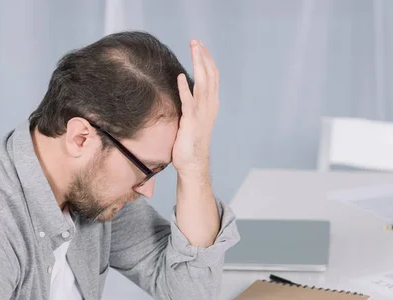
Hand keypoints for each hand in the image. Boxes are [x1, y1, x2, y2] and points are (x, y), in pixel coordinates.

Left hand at [172, 40, 219, 177]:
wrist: (193, 164)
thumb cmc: (190, 143)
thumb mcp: (193, 118)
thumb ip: (192, 103)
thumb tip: (183, 90)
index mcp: (211, 104)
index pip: (212, 76)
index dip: (207, 60)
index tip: (199, 46)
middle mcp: (210, 106)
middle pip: (210, 76)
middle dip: (203, 57)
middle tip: (195, 41)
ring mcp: (201, 114)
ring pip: (202, 84)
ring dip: (198, 66)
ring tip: (193, 50)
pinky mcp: (191, 122)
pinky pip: (189, 102)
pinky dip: (185, 89)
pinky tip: (180, 77)